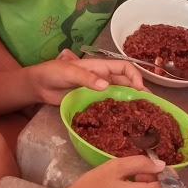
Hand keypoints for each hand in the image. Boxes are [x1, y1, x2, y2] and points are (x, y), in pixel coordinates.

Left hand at [28, 58, 145, 104]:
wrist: (38, 85)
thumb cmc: (53, 73)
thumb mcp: (69, 72)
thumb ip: (86, 78)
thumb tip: (105, 86)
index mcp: (100, 67)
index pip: (124, 68)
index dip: (135, 76)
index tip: (141, 90)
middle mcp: (102, 78)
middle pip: (126, 82)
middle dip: (139, 91)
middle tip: (150, 106)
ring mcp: (97, 91)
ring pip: (120, 94)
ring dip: (131, 102)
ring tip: (142, 115)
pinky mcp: (91, 102)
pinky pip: (108, 105)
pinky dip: (118, 110)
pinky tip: (123, 121)